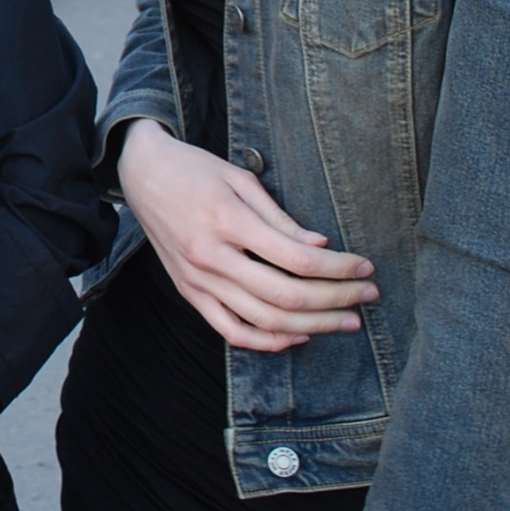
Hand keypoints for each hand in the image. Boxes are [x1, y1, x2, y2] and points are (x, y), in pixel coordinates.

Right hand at [118, 119, 376, 351]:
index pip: (297, 259)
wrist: (142, 174)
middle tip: (367, 296)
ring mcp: (197, 280)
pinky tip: (297, 336)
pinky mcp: (189, 293)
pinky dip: (267, 341)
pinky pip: (230, 330)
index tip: (365, 267)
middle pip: (286, 295)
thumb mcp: (240, 179)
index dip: (339, 269)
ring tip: (346, 322)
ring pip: (264, 320)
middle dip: (336, 300)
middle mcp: (211, 257)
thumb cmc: (195, 169)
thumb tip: (321, 249)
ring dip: (312, 325)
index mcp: (228, 221)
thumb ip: (279, 218)